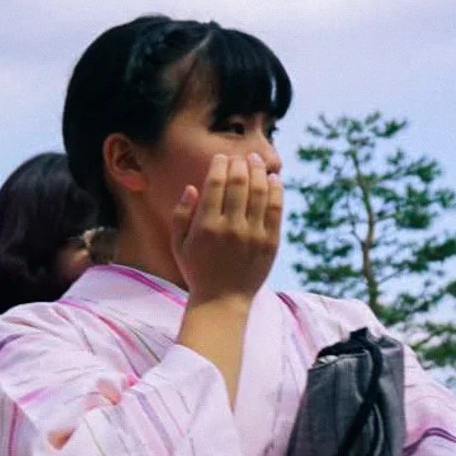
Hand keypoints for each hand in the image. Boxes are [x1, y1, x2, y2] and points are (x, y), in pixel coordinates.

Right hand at [173, 152, 282, 305]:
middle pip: (240, 183)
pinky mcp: (271, 241)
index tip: (221, 158)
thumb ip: (181, 215)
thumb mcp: (178, 245)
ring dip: (259, 171)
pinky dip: (276, 189)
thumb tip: (192, 187)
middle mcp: (231, 227)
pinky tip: (273, 179)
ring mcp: (254, 234)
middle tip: (241, 155)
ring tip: (256, 161)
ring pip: (260, 191)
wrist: (222, 300)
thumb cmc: (197, 270)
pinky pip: (276, 208)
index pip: (215, 184)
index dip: (220, 165)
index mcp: (206, 226)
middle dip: (240, 163)